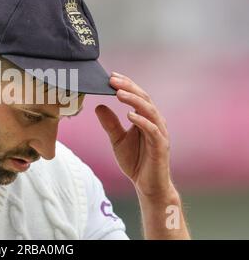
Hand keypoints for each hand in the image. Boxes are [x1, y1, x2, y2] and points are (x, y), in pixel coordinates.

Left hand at [95, 72, 173, 198]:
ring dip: (134, 101)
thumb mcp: (117, 140)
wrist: (147, 185)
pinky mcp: (161, 146)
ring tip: (119, 93)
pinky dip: (142, 121)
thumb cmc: (135, 161)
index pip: (137, 96)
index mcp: (145, 118)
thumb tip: (98, 106)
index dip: (126, 85)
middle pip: (143, 99)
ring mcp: (160, 133)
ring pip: (150, 111)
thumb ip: (110, 123)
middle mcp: (155, 122)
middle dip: (128, 87)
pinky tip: (129, 115)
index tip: (110, 76)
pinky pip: (153, 130)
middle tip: (112, 79)